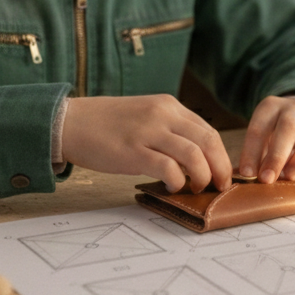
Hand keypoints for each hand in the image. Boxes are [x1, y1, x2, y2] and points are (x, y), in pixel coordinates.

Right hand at [61, 95, 231, 193]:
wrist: (71, 122)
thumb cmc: (106, 124)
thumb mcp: (145, 115)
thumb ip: (169, 130)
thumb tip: (195, 158)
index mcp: (168, 106)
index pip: (208, 131)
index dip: (221, 156)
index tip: (223, 174)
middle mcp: (163, 114)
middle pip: (209, 142)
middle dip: (220, 168)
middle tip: (220, 187)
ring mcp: (148, 132)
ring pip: (194, 155)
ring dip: (202, 177)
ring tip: (196, 188)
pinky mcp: (134, 151)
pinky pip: (169, 169)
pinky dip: (177, 181)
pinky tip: (172, 186)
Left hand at [236, 96, 294, 183]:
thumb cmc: (279, 135)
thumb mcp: (264, 139)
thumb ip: (258, 155)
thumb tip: (247, 176)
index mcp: (271, 107)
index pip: (259, 127)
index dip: (251, 151)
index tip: (247, 173)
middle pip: (287, 127)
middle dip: (276, 156)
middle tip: (267, 179)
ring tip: (291, 176)